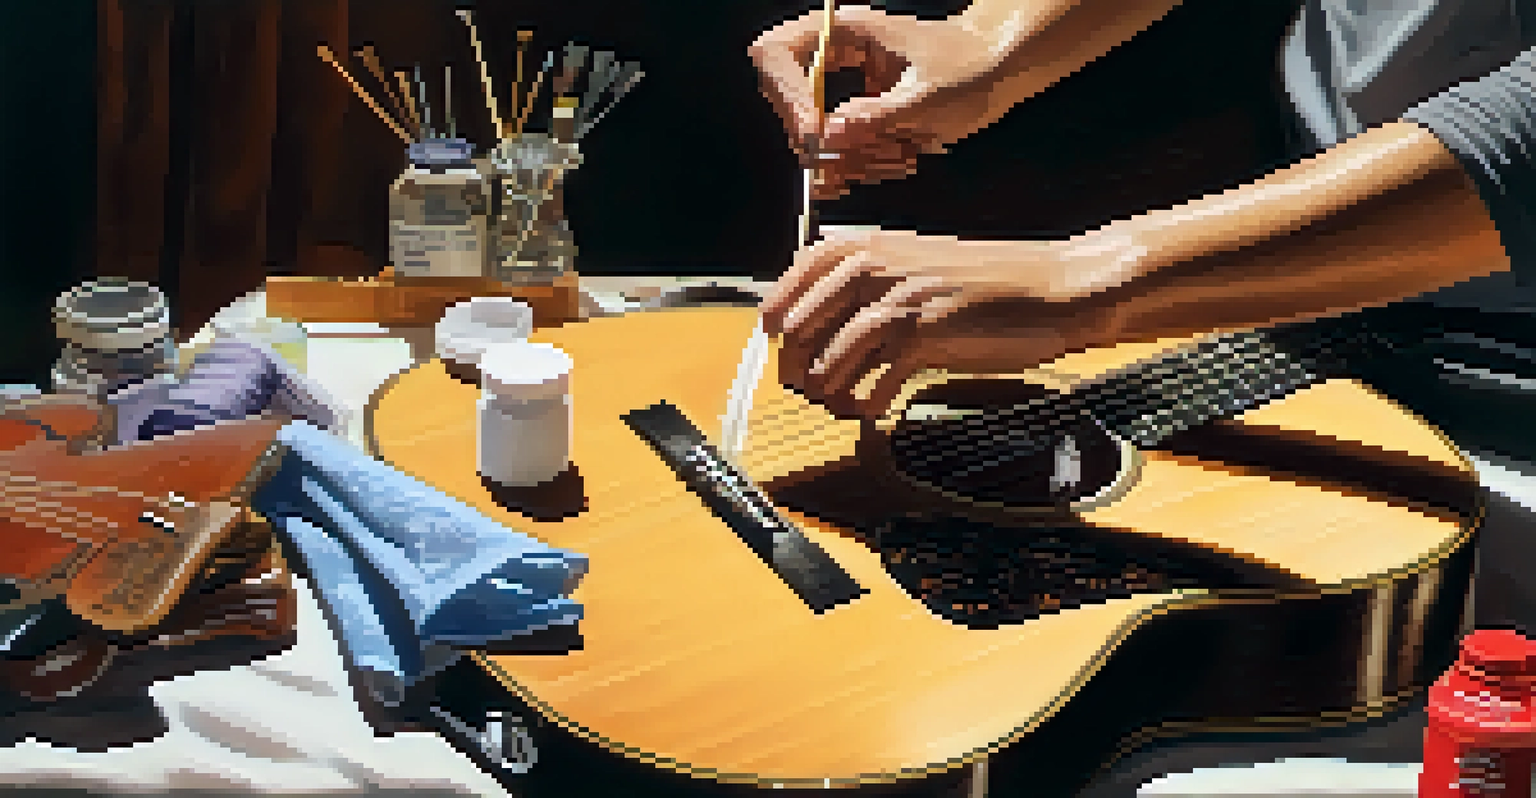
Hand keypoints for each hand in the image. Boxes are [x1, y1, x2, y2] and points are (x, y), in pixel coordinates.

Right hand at [748, 5, 1014, 200]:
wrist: (1001, 70)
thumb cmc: (972, 66)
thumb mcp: (928, 96)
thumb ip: (876, 116)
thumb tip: (825, 136)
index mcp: (846, 32)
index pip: (777, 53)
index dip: (786, 95)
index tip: (814, 133)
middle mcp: (836, 57)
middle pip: (787, 101)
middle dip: (823, 138)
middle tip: (867, 152)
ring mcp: (845, 88)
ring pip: (815, 137)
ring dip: (851, 158)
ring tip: (903, 151)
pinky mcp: (858, 116)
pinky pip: (837, 151)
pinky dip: (862, 166)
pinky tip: (899, 158)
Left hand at [760, 227, 1135, 418]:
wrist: (1053, 289)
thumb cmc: (988, 283)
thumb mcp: (917, 269)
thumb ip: (869, 290)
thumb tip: (820, 332)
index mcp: (867, 246)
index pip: (793, 283)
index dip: (778, 320)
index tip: (777, 345)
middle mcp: (874, 268)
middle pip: (799, 328)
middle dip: (795, 368)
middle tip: (807, 389)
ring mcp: (898, 301)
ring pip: (829, 359)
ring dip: (826, 392)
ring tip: (839, 405)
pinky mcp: (924, 336)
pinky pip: (872, 382)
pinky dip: (863, 403)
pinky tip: (872, 410)